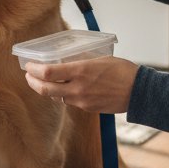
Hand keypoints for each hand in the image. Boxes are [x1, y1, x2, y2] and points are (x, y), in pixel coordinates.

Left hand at [23, 56, 138, 113]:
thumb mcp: (100, 59)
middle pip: (45, 89)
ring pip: (56, 97)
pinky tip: (63, 89)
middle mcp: (78, 88)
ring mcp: (82, 101)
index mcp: (81, 71)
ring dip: (46, 90)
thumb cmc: (123, 71)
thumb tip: (65, 60)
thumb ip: (81, 62)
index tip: (29, 65)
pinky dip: (62, 95)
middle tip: (28, 76)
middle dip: (33, 83)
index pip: (48, 73)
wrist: (139, 92)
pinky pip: (69, 101)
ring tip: (43, 82)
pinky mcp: (87, 108)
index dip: (34, 70)